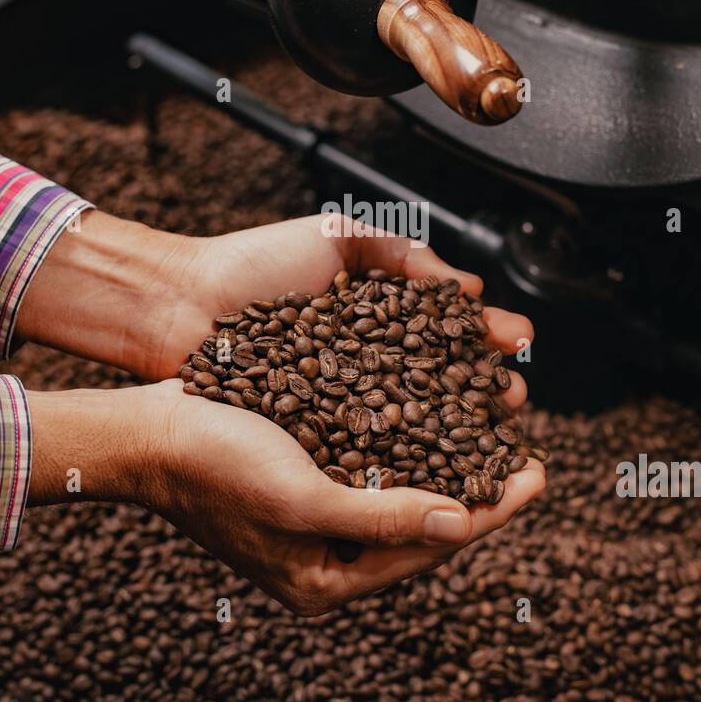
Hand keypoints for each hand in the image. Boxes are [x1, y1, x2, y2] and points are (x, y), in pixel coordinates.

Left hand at [17, 213, 535, 418]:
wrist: (181, 305)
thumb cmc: (254, 265)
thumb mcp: (339, 238)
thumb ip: (404, 253)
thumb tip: (469, 291)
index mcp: (380, 316)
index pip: (449, 330)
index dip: (487, 337)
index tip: (519, 340)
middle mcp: (369, 363)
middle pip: (443, 380)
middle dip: (485, 386)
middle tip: (516, 394)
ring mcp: (344, 404)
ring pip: (414, 421)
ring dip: (458, 427)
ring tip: (492, 431)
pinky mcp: (315, 439)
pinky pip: (368, 450)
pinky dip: (404, 457)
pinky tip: (435, 463)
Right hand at [28, 380, 544, 614]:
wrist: (148, 432)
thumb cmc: (216, 467)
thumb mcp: (302, 497)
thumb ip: (381, 515)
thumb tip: (461, 522)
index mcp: (327, 581)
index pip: (429, 546)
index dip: (489, 511)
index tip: (536, 477)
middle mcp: (326, 559)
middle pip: (421, 526)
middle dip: (475, 491)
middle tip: (525, 457)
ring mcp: (316, 523)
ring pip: (402, 496)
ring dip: (445, 464)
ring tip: (490, 435)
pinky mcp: (306, 484)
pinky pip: (374, 472)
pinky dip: (407, 448)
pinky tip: (433, 419)